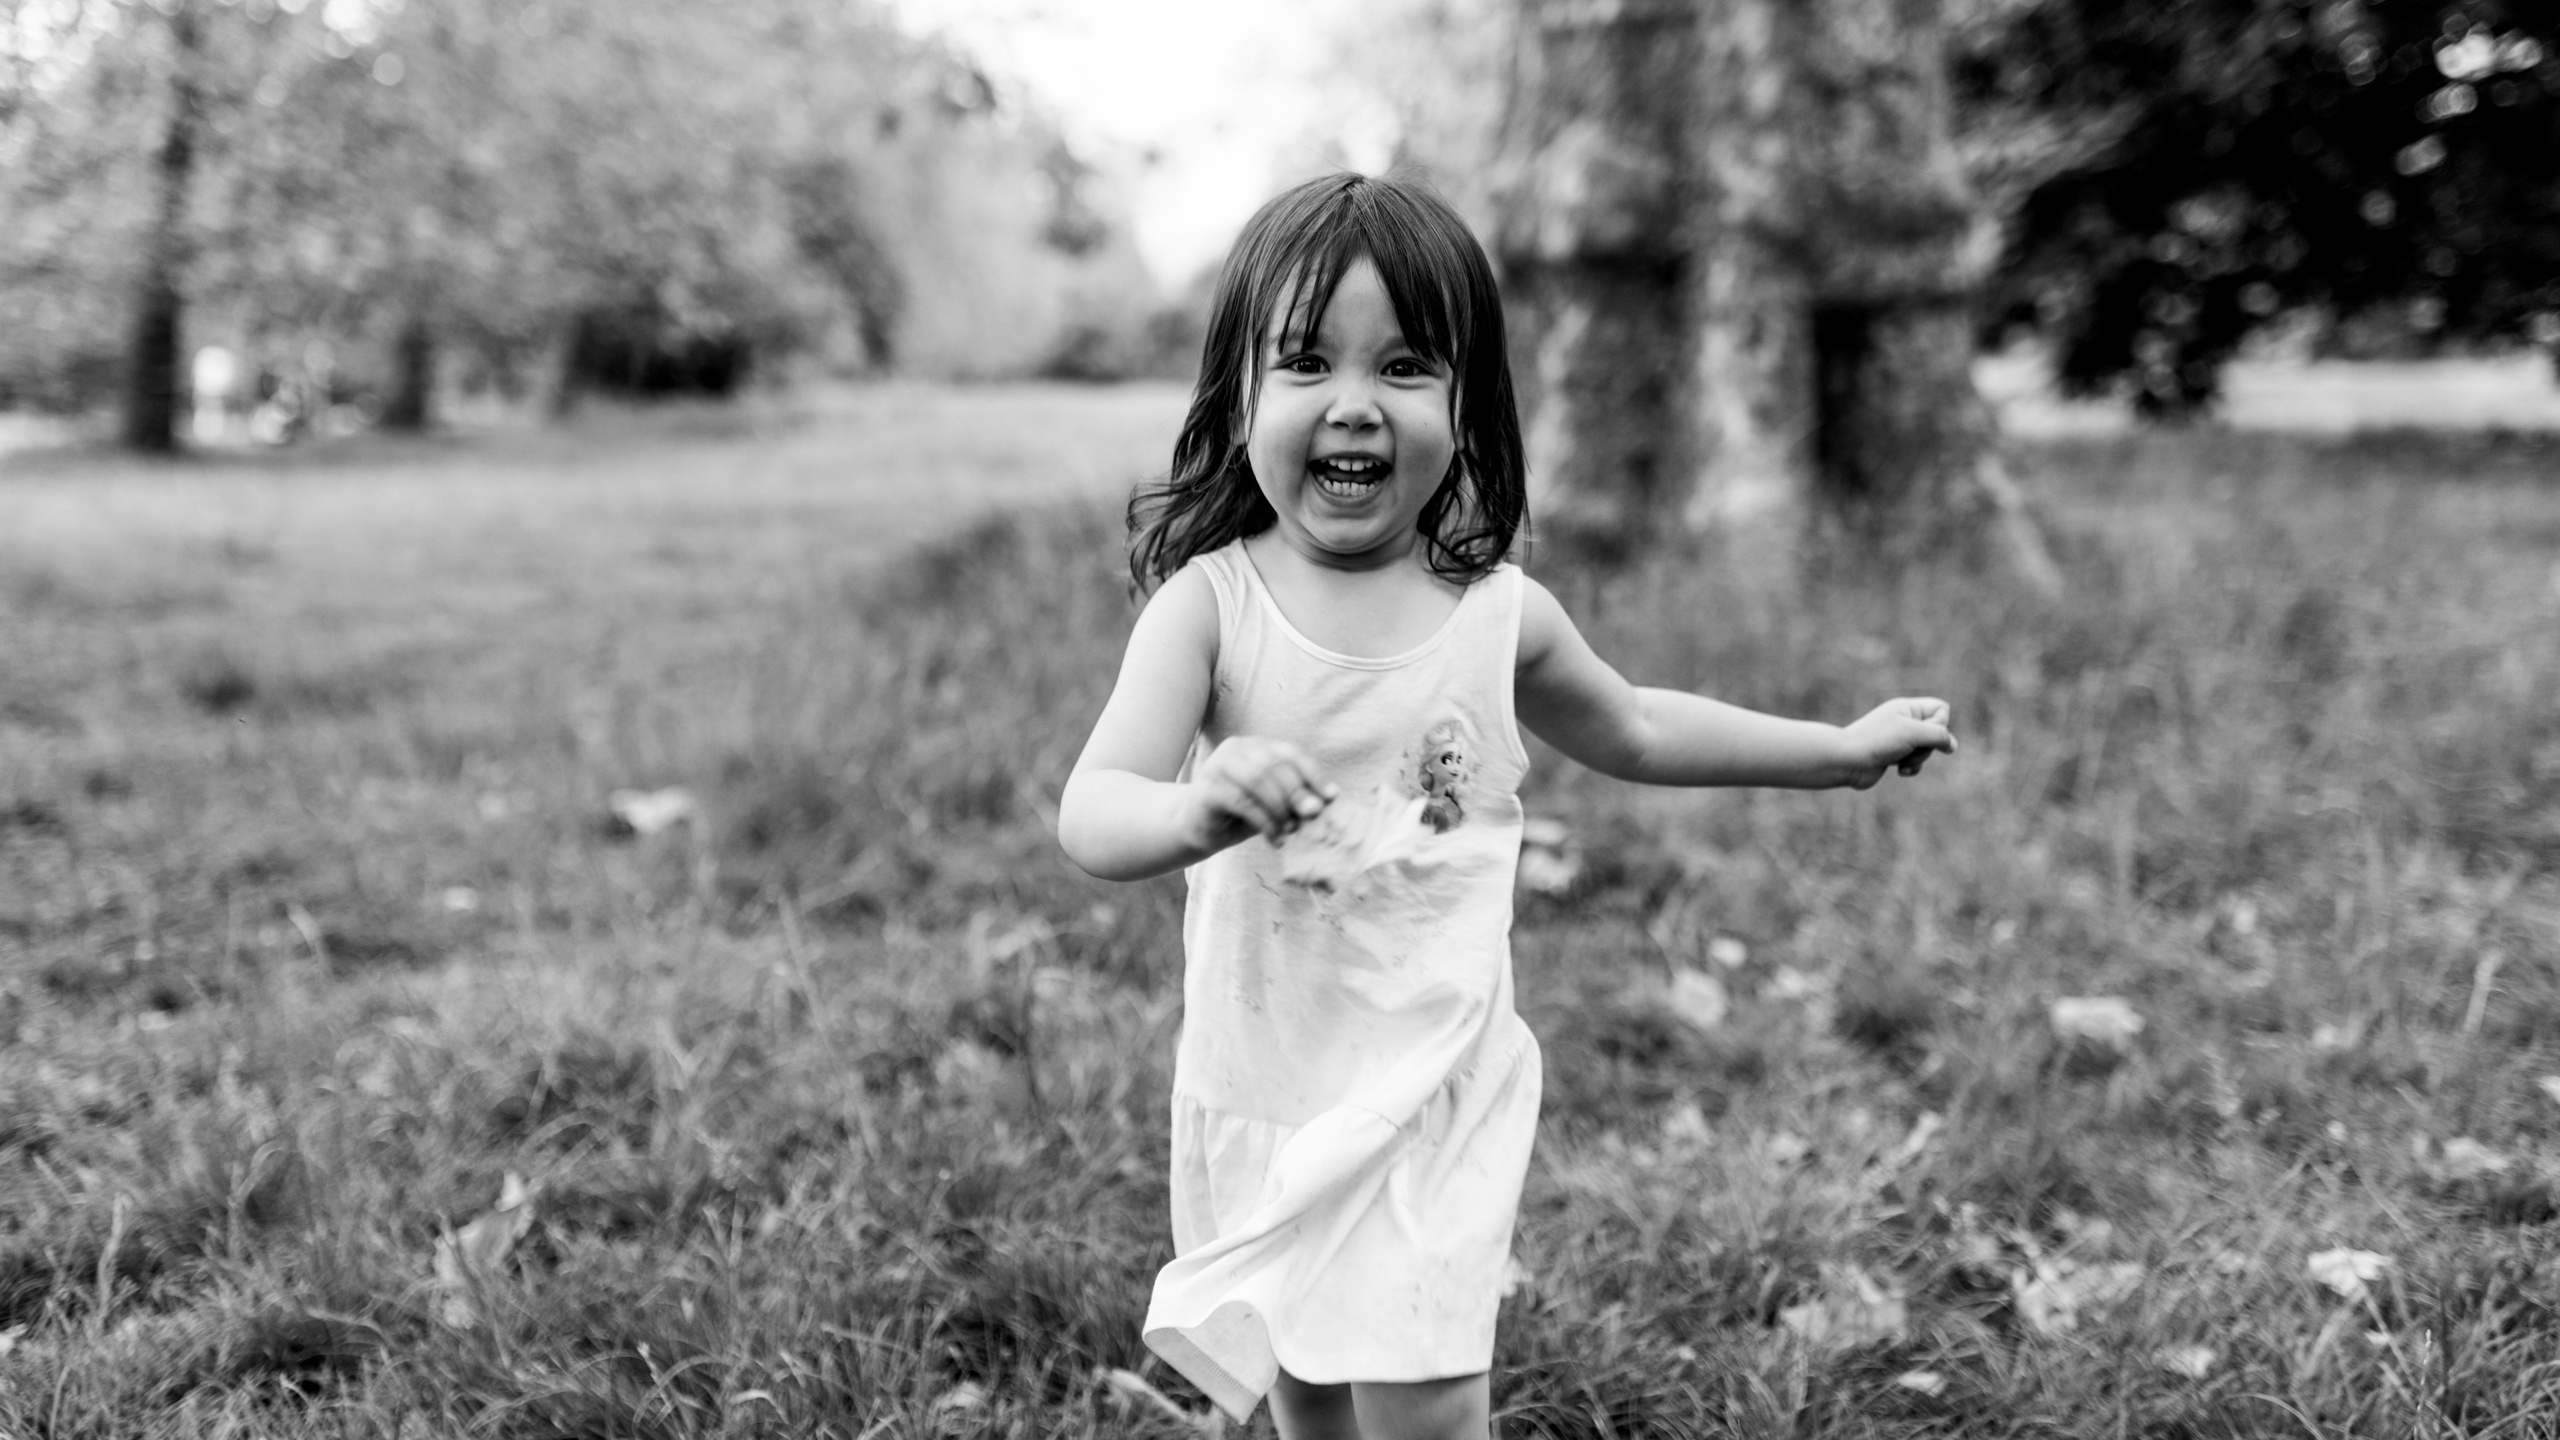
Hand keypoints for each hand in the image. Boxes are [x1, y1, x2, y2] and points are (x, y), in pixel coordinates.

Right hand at [1186, 736, 1336, 847]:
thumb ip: (1292, 797)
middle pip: (1274, 764)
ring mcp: (1217, 766)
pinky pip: (1242, 802)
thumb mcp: (1272, 802)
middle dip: (1298, 791)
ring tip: (1291, 830)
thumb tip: (1323, 803)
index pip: (1289, 753)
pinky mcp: (1207, 790)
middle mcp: (1235, 749)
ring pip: (1258, 780)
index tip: (1331, 796)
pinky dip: (1264, 821)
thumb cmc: (1241, 814)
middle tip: (1312, 815)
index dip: (1313, 773)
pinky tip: (1275, 838)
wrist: (1199, 829)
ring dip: (1280, 807)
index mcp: (1255, 746)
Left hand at [1839, 697, 1954, 788]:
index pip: (1941, 709)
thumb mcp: (1914, 733)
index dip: (1940, 723)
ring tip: (1900, 761)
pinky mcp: (1893, 756)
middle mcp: (1904, 720)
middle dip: (1926, 746)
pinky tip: (1899, 771)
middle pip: (1936, 733)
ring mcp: (1899, 739)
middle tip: (1908, 748)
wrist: (1847, 761)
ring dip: (1918, 759)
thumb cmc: (1877, 742)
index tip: (1923, 732)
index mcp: (1907, 708)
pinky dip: (1911, 767)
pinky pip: (1916, 762)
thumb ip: (1939, 735)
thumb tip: (1952, 745)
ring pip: (1927, 749)